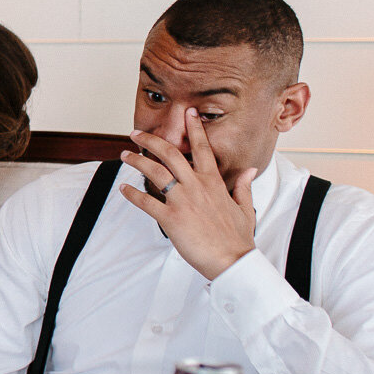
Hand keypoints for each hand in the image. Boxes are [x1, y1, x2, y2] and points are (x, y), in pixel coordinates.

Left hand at [120, 109, 258, 279]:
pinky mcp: (170, 218)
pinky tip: (124, 189)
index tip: (188, 113)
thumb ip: (243, 186)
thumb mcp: (245, 208)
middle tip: (136, 133)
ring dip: (137, 161)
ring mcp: (182, 201)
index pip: (203, 148)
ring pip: (154, 172)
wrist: (232, 260)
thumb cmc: (238, 238)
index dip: (194, 128)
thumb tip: (250, 170)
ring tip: (125, 155)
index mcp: (214, 182)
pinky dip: (132, 194)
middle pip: (170, 154)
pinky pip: (146, 202)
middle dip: (151, 139)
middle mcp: (196, 186)